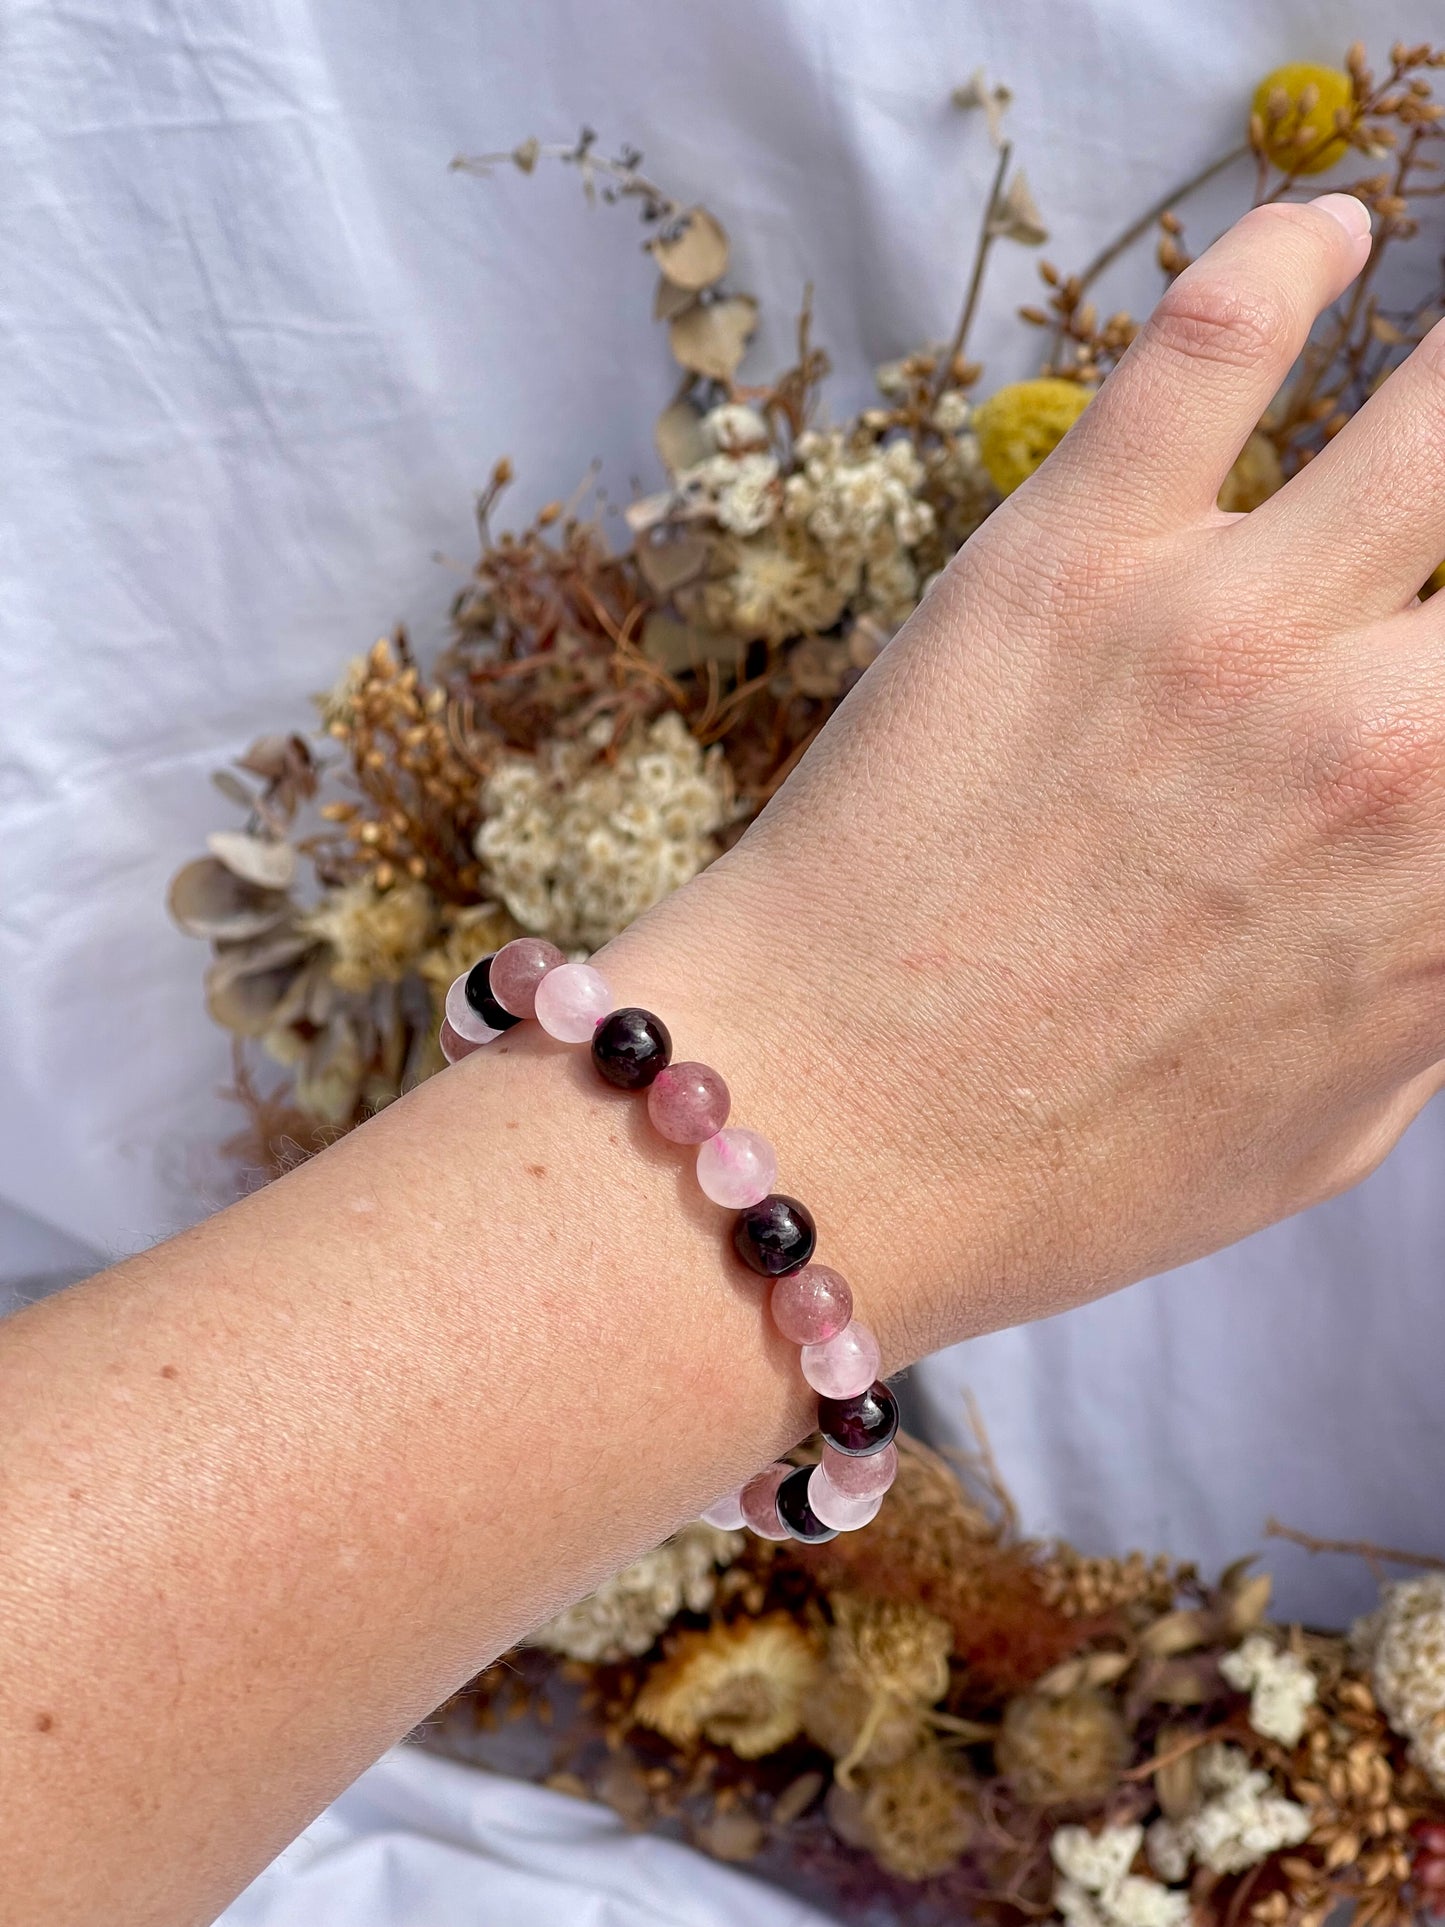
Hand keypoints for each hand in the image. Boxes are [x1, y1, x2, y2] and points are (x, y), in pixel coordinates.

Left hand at [611, 192, 1444, 1356]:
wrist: (811, 1137)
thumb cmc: (1056, 1169)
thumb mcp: (1326, 1135)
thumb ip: (1434, 986)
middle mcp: (1382, 747)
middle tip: (1439, 571)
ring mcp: (1222, 631)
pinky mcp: (1064, 558)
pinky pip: (1212, 342)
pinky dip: (1288, 258)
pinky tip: (1328, 234)